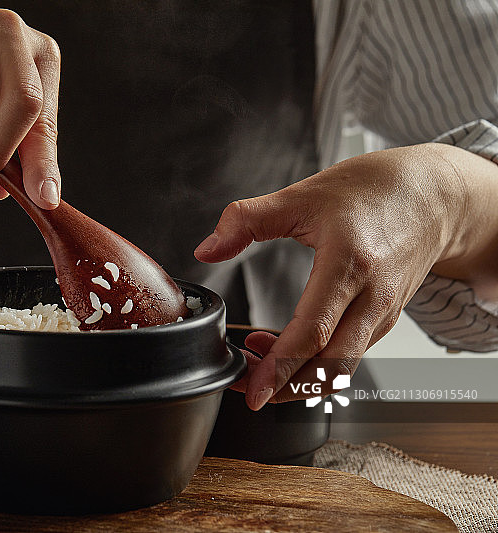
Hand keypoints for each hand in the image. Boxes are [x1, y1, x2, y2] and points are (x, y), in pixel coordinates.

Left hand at [195, 143, 497, 409]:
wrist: (434, 194)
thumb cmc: (373, 190)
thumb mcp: (302, 195)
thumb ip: (247, 220)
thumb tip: (207, 249)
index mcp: (349, 264)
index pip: (312, 333)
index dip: (279, 368)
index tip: (253, 390)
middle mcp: (373, 296)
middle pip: (329, 365)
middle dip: (285, 387)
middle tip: (246, 389)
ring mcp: (383, 311)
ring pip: (341, 365)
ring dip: (298, 375)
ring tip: (256, 361)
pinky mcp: (385, 316)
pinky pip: (350, 352)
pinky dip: (317, 361)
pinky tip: (286, 346)